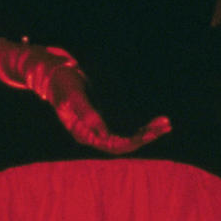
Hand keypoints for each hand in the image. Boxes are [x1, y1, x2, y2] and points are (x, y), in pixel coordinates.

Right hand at [40, 52, 171, 153]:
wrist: (55, 75)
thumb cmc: (62, 83)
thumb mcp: (73, 96)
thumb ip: (86, 113)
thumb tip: (103, 133)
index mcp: (83, 134)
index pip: (112, 145)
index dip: (133, 141)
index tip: (150, 133)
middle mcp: (92, 136)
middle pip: (123, 145)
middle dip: (145, 137)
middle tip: (166, 125)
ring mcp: (98, 130)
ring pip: (126, 139)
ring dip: (146, 133)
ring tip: (166, 123)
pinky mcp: (104, 122)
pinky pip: (125, 131)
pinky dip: (141, 127)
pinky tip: (155, 123)